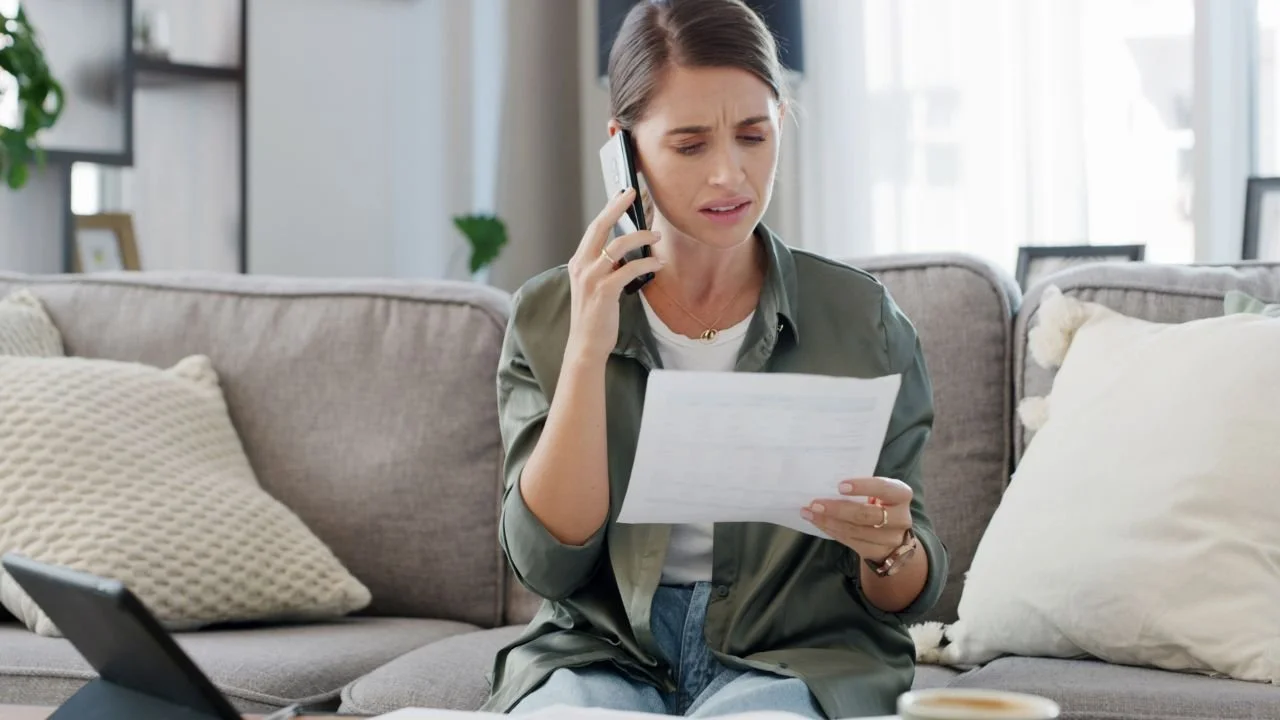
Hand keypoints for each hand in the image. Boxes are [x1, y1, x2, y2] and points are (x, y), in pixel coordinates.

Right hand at [565, 187, 663, 361]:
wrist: (586, 344)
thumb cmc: (594, 316)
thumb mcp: (594, 285)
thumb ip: (604, 266)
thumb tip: (626, 249)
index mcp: (578, 262)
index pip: (593, 229)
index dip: (609, 210)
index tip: (622, 195)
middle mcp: (581, 266)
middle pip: (599, 227)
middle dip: (617, 207)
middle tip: (632, 193)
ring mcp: (591, 278)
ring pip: (616, 245)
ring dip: (640, 237)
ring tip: (655, 236)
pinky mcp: (604, 292)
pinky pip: (629, 269)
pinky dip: (646, 263)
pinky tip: (657, 263)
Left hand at [802, 477, 913, 562]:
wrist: (894, 535)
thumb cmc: (881, 503)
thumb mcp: (880, 491)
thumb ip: (862, 486)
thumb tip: (826, 480)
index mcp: (901, 495)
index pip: (884, 488)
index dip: (863, 487)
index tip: (840, 486)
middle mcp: (900, 518)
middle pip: (866, 515)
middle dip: (838, 509)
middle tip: (815, 503)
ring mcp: (890, 539)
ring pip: (855, 531)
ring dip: (828, 521)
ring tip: (809, 512)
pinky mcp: (876, 551)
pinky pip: (850, 541)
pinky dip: (831, 530)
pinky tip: (818, 522)